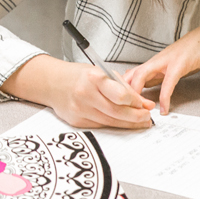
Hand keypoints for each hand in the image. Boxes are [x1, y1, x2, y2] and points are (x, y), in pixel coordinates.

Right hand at [4, 55, 154, 128]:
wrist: (52, 83)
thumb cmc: (80, 76)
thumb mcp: (102, 73)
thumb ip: (123, 87)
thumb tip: (144, 103)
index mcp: (94, 78)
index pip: (121, 95)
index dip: (137, 103)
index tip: (146, 105)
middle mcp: (86, 94)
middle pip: (117, 112)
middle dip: (136, 117)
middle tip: (147, 117)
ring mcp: (80, 109)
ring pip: (110, 122)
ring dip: (128, 124)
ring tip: (139, 122)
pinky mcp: (77, 121)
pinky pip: (101, 125)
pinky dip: (114, 125)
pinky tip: (122, 123)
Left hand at [124, 22, 199, 114]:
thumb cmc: (192, 52)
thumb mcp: (170, 66)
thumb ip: (158, 76)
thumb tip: (145, 88)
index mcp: (153, 63)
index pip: (129, 74)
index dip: (121, 88)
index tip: (121, 103)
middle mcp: (156, 61)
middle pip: (130, 74)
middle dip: (123, 92)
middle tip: (125, 109)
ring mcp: (166, 62)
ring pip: (142, 76)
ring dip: (138, 94)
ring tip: (140, 110)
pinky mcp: (179, 64)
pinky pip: (168, 83)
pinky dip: (164, 97)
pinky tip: (164, 108)